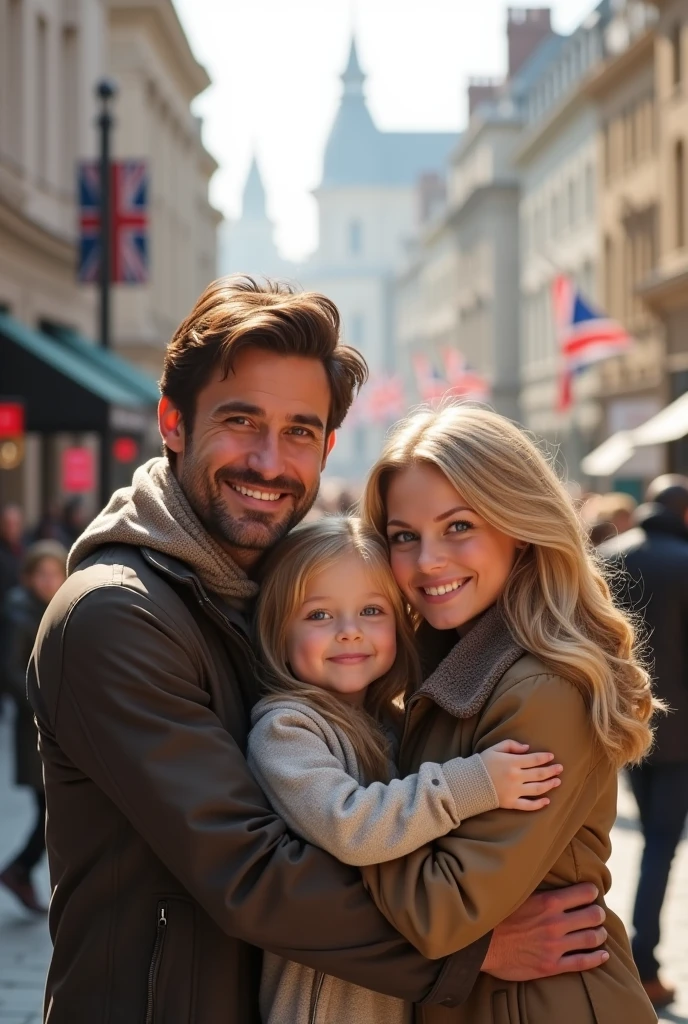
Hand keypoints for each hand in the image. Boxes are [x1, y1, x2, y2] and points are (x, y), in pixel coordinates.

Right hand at [479, 740, 562, 810]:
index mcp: (511, 762)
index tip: (551, 756)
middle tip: (560, 769)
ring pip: (537, 789)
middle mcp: (515, 777)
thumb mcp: (494, 748)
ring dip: (549, 785)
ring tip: (557, 782)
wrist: (467, 783)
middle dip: (551, 771)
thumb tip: (527, 748)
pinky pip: (528, 805)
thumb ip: (511, 745)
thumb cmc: (482, 763)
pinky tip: (547, 801)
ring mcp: (514, 791)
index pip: (534, 759)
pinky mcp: (510, 803)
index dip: (544, 758)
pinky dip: (539, 804)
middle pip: (539, 774)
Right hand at [481, 883, 608, 980]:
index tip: (591, 893)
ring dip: (600, 934)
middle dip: (598, 913)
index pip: (584, 893)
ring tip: (599, 932)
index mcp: (548, 902)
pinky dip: (597, 958)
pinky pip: (583, 962)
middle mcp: (555, 923)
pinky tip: (603, 955)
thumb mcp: (517, 894)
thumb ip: (537, 888)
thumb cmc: (497, 916)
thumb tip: (543, 871)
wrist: (481, 946)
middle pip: (593, 916)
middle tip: (597, 914)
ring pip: (591, 938)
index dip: (591, 892)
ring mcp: (555, 946)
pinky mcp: (551, 965)